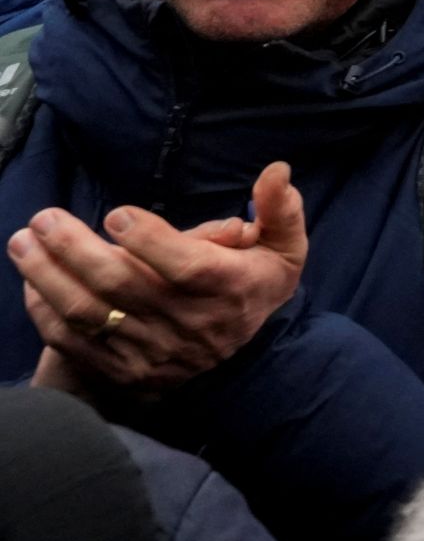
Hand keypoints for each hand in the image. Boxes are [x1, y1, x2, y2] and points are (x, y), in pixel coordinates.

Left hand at [14, 167, 307, 390]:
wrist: (232, 356)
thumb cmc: (251, 285)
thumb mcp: (282, 249)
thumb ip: (281, 211)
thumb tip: (276, 171)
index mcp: (230, 289)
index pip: (187, 267)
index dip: (149, 241)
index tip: (116, 213)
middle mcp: (190, 325)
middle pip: (124, 287)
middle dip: (76, 250)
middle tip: (44, 218)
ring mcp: (151, 351)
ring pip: (89, 313)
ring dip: (47, 276)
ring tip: (23, 241)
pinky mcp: (121, 369)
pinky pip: (73, 341)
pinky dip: (44, 310)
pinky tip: (31, 280)